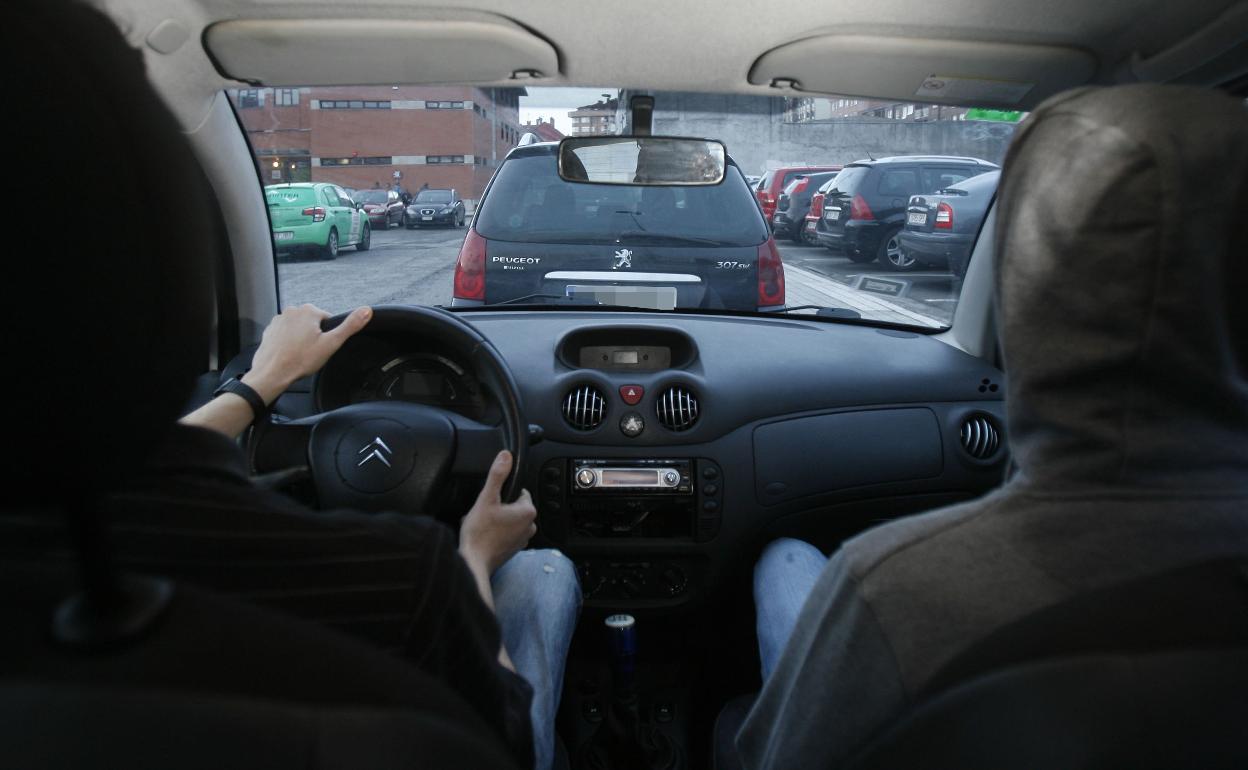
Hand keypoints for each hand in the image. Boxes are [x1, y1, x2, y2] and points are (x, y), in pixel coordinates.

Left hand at [243, 304, 371, 402]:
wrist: (272, 373)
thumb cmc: (300, 360)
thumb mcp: (331, 343)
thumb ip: (350, 326)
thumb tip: (367, 310)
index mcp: (309, 310)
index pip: (328, 320)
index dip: (328, 336)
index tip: (322, 347)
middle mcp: (292, 310)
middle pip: (312, 323)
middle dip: (314, 336)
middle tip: (311, 352)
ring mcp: (279, 319)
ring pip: (299, 328)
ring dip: (301, 339)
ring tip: (299, 354)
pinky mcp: (270, 330)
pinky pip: (285, 334)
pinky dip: (288, 342)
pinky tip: (289, 354)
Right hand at [459, 450, 535, 574]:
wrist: (473, 562)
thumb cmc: (479, 534)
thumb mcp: (486, 498)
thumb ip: (497, 475)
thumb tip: (506, 456)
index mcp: (528, 511)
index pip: (520, 491)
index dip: (503, 493)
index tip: (492, 500)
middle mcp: (530, 526)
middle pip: (514, 505)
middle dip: (499, 506)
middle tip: (485, 513)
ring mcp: (523, 539)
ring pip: (509, 519)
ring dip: (497, 519)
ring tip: (483, 524)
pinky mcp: (514, 548)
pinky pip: (506, 532)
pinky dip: (496, 531)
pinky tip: (484, 534)